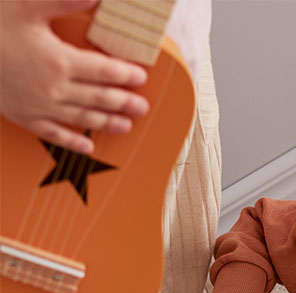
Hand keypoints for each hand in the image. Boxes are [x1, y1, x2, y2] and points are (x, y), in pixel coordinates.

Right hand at [0, 0, 149, 154]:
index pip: (102, 70)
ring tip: (125, 126)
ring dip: (106, 123)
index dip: (124, 74)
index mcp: (59, 60)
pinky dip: (72, 142)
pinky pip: (54, 134)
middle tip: (142, 106)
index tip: (140, 77)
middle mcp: (53, 89)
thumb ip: (66, 0)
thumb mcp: (28, 5)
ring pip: (81, 119)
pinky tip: (88, 146)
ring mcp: (39, 106)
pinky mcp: (24, 117)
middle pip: (97, 98)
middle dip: (122, 102)